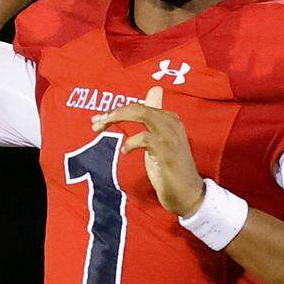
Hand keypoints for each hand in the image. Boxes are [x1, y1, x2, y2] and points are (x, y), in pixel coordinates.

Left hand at [91, 86, 206, 215]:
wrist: (188, 193)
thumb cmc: (171, 168)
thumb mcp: (159, 140)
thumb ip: (153, 118)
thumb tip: (154, 90)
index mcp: (169, 119)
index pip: (140, 107)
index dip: (117, 111)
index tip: (99, 120)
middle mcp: (172, 123)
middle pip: (139, 108)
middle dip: (114, 112)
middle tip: (95, 123)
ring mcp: (170, 136)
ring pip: (142, 114)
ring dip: (117, 119)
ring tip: (101, 129)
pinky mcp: (167, 151)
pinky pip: (145, 137)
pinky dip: (131, 143)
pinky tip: (125, 152)